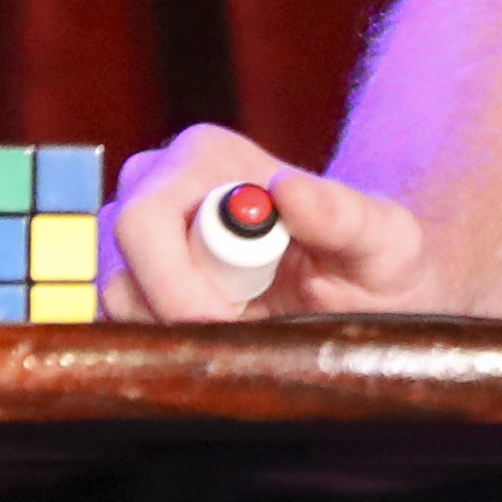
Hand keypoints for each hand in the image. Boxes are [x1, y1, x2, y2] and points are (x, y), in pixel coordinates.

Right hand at [106, 125, 430, 318]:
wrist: (367, 296)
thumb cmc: (375, 258)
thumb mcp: (382, 238)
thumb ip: (342, 212)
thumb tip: (284, 187)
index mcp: (205, 157)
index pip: (146, 220)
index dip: (178, 282)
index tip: (233, 318)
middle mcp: (157, 189)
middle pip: (120, 265)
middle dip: (174, 313)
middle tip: (241, 332)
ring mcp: (138, 243)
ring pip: (119, 301)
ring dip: (178, 331)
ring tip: (250, 326)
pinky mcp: (135, 287)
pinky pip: (122, 327)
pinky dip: (169, 344)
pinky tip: (226, 337)